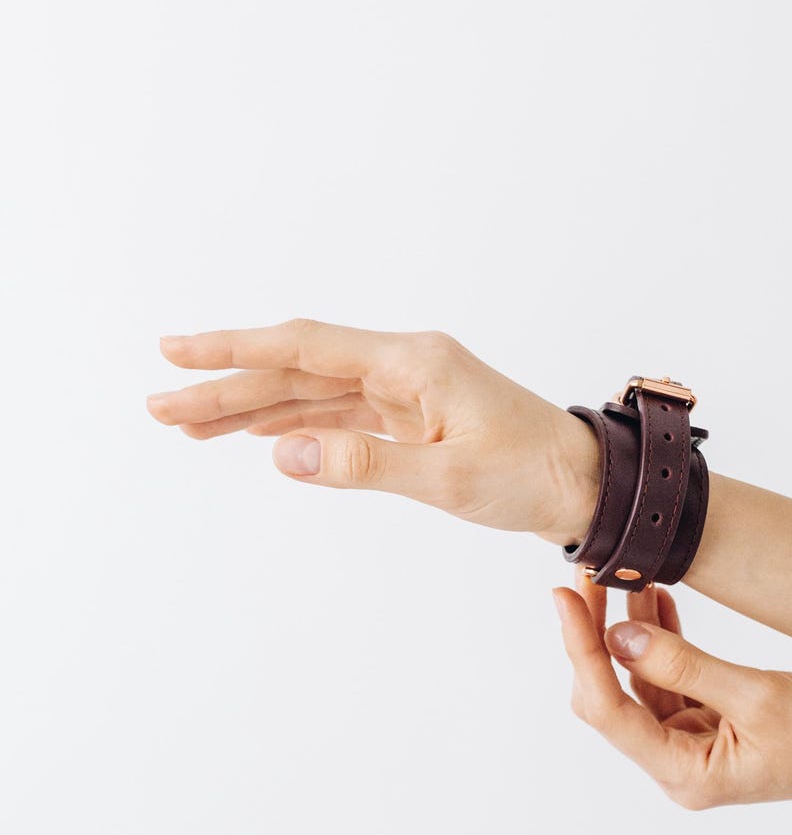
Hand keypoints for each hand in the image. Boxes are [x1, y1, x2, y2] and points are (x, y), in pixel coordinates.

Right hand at [146, 320, 601, 544]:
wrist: (588, 487)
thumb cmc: (533, 476)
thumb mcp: (449, 477)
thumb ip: (366, 466)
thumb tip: (285, 454)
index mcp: (414, 362)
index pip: (306, 347)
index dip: (236, 348)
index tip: (177, 351)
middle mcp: (404, 367)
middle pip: (297, 370)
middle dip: (226, 387)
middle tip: (159, 405)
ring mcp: (406, 392)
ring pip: (311, 395)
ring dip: (251, 409)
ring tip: (187, 425)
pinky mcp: (411, 420)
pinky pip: (338, 417)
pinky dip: (293, 427)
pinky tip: (257, 436)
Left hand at [551, 568, 791, 807]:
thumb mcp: (758, 694)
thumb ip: (683, 664)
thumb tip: (619, 635)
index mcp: (685, 772)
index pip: (607, 709)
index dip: (580, 651)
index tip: (564, 598)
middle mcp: (681, 764)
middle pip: (612, 695)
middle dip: (596, 634)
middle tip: (588, 574)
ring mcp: (695, 743)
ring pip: (639, 681)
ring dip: (629, 629)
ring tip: (620, 573)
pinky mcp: (714, 723)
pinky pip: (670, 678)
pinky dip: (661, 638)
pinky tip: (655, 599)